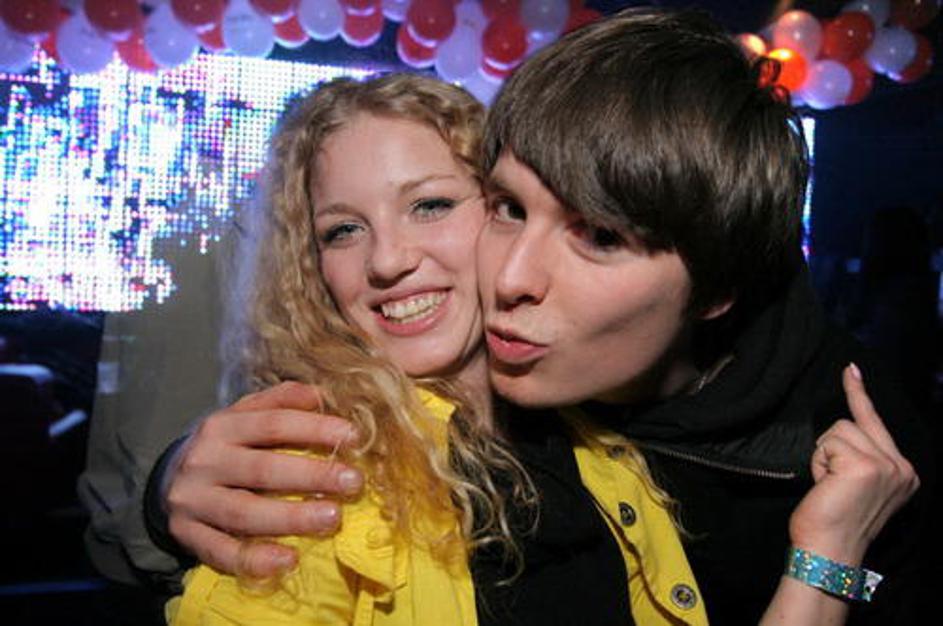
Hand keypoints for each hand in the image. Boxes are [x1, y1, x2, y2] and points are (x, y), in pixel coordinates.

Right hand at [165, 381, 363, 577]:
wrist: (168, 480)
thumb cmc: (225, 446)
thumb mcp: (244, 415)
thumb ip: (280, 402)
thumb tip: (319, 395)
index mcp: (221, 426)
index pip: (273, 424)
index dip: (314, 429)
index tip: (353, 437)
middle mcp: (204, 462)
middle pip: (262, 469)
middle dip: (311, 475)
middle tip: (353, 481)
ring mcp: (193, 502)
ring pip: (244, 512)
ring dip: (291, 517)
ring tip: (332, 518)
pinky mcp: (187, 536)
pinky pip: (222, 552)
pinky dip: (255, 560)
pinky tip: (289, 559)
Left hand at [788, 364, 919, 565]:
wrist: (829, 551)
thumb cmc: (834, 520)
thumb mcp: (857, 485)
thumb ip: (861, 458)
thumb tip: (842, 432)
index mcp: (903, 471)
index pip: (876, 421)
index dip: (859, 394)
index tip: (850, 368)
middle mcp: (901, 466)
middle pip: (851, 422)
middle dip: (831, 446)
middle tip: (831, 482)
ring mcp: (885, 464)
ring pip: (837, 430)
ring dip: (824, 456)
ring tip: (830, 486)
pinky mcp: (863, 465)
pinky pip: (827, 443)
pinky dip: (818, 462)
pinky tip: (826, 485)